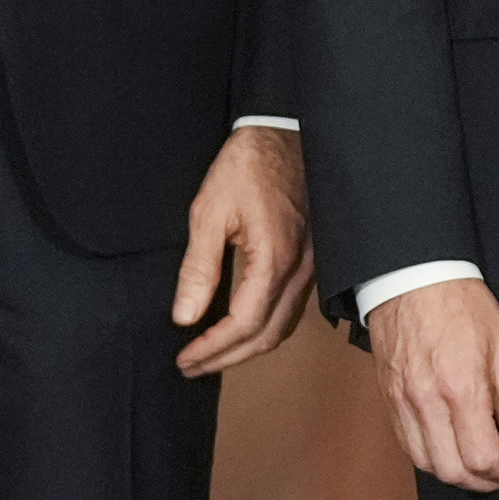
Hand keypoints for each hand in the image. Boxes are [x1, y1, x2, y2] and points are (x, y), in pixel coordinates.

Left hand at [173, 128, 313, 375]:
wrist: (285, 133)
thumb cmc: (248, 166)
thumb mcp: (209, 212)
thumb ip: (198, 268)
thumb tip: (185, 316)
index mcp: (273, 259)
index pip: (243, 324)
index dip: (212, 348)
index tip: (185, 358)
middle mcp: (300, 269)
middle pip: (268, 335)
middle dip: (228, 357)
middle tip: (193, 366)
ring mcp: (313, 266)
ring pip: (285, 325)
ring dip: (249, 347)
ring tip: (214, 353)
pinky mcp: (314, 258)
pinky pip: (294, 307)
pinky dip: (267, 327)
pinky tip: (244, 326)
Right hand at [369, 276, 498, 493]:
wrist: (411, 279)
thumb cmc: (460, 305)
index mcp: (461, 389)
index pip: (482, 456)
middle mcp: (427, 403)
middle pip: (453, 471)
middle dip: (483, 482)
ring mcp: (403, 404)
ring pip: (427, 464)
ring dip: (456, 475)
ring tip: (480, 466)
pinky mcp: (390, 400)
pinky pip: (409, 445)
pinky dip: (432, 458)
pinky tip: (451, 449)